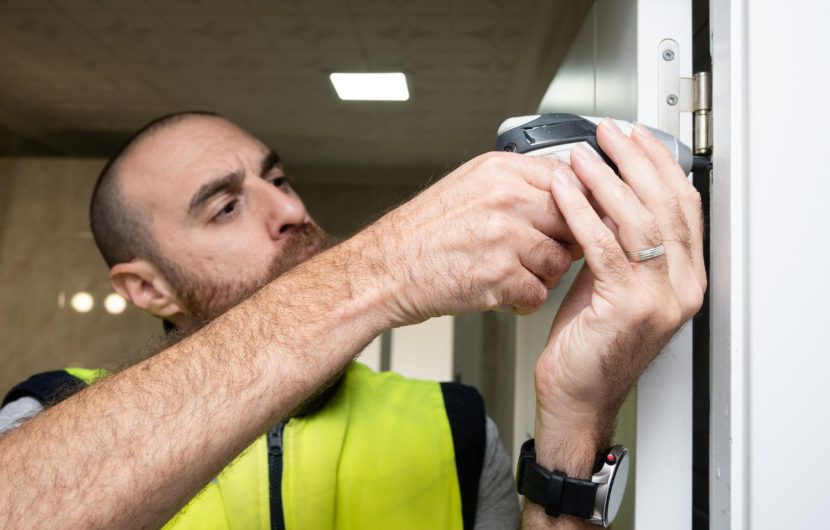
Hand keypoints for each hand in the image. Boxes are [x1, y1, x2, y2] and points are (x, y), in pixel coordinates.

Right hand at [361, 152, 581, 326]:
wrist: (386, 269)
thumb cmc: (422, 233)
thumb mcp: (467, 187)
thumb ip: (514, 185)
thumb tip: (559, 193)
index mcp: (500, 171)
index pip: (567, 179)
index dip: (579, 205)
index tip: (578, 219)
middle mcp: (506, 198)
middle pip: (572, 219)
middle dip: (565, 242)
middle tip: (546, 253)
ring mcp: (505, 237)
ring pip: (560, 260)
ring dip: (544, 275)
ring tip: (518, 276)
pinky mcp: (500, 276)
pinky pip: (539, 293)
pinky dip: (525, 301)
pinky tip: (505, 295)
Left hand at [533, 119, 705, 475]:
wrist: (576, 396)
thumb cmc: (589, 343)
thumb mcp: (613, 282)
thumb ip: (621, 243)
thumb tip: (608, 192)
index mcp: (685, 277)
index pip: (683, 206)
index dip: (660, 165)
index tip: (636, 138)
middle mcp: (680, 286)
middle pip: (665, 205)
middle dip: (635, 162)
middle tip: (609, 134)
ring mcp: (658, 298)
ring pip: (637, 220)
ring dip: (606, 181)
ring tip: (581, 156)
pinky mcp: (626, 305)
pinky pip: (603, 246)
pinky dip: (581, 212)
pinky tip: (564, 191)